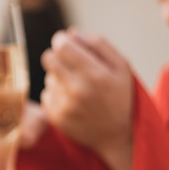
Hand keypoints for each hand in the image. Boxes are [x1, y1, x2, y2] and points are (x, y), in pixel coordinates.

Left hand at [40, 29, 132, 169]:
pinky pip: (46, 94)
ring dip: (59, 77)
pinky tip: (73, 100)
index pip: (61, 46)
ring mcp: (64, 105)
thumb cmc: (122, 97)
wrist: (120, 136)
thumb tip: (71, 33)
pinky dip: (56, 94)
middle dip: (57, 56)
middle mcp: (77, 90)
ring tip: (79, 87)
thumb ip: (98, 44)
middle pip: (48, 58)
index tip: (68, 43)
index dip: (62, 40)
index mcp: (95, 74)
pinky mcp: (55, 117)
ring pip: (48, 76)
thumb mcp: (122, 66)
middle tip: (70, 62)